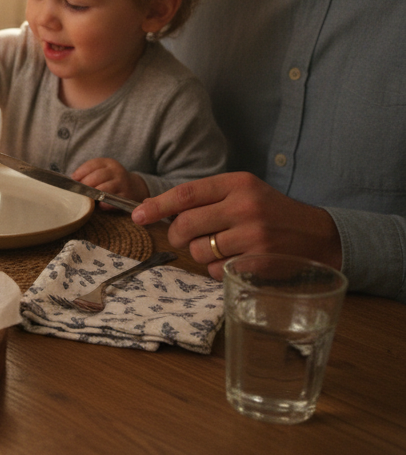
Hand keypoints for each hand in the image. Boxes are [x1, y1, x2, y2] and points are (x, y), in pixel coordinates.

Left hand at [72, 157, 147, 203]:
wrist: (134, 188)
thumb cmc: (110, 181)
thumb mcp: (101, 172)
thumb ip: (88, 174)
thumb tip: (71, 180)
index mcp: (108, 163)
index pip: (93, 164)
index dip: (81, 172)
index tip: (73, 179)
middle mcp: (117, 172)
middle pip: (97, 177)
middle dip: (85, 185)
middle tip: (78, 192)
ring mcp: (123, 184)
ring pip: (103, 189)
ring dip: (93, 195)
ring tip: (86, 199)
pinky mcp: (126, 197)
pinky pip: (112, 201)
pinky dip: (104, 203)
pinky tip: (99, 205)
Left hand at [131, 172, 341, 279]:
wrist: (317, 235)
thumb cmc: (270, 213)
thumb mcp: (242, 193)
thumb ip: (204, 198)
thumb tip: (154, 210)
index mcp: (237, 184)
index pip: (185, 193)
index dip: (156, 206)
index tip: (137, 215)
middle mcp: (245, 206)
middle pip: (185, 225)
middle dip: (176, 235)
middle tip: (184, 237)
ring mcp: (253, 235)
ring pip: (199, 251)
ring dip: (200, 254)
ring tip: (220, 247)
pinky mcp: (259, 261)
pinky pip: (217, 270)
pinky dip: (218, 269)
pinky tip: (235, 260)